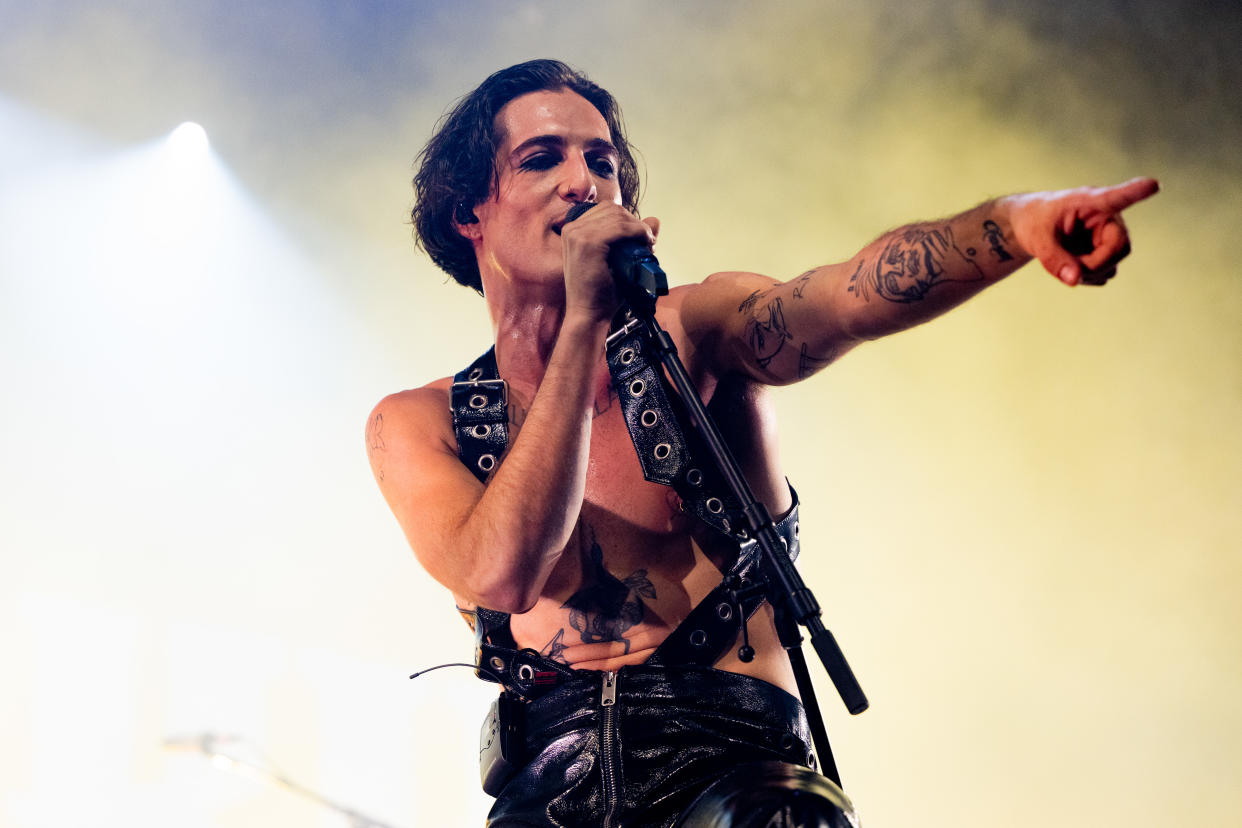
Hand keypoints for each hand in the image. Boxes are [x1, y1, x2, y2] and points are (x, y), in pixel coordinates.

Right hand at [558, 203, 658, 318]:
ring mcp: (577, 234)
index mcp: (574, 231)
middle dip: (634, 222)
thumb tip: (655, 219)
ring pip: (617, 216)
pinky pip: (619, 227)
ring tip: (648, 244)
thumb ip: (633, 237)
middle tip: (647, 241)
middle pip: (612, 209)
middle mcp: (572, 229)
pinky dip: (637, 232)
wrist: (588, 315)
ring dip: (638, 227)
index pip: (605, 209)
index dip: (627, 219)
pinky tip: (645, 242)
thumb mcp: (618, 260)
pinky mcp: (587, 243)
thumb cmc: (600, 292)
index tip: (640, 236)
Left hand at [1009, 177, 1158, 285]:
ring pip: (1112, 265)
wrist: (1033, 226)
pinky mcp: (1108, 252)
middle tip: (1067, 268)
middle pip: (1120, 248)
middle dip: (1094, 265)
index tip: (1154, 184)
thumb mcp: (1037, 239)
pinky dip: (1087, 277)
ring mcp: (1110, 235)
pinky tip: (1072, 265)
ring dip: (1088, 272)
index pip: (1115, 198)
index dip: (1135, 193)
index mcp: (1089, 202)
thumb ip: (1053, 259)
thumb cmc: (1035, 222)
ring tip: (1064, 261)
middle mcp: (1108, 217)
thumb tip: (1074, 281)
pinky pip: (1105, 274)